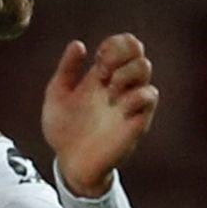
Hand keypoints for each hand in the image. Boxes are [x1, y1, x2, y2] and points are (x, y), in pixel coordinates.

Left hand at [40, 33, 157, 198]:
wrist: (70, 164)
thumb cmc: (64, 131)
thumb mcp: (57, 96)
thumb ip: (67, 69)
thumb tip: (79, 44)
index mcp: (102, 75)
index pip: (123, 45)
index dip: (115, 43)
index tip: (98, 57)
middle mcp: (119, 85)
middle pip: (138, 51)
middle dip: (120, 53)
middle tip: (103, 69)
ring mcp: (129, 102)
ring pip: (145, 68)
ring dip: (126, 71)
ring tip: (108, 90)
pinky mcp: (137, 120)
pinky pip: (149, 96)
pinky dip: (135, 93)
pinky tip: (117, 104)